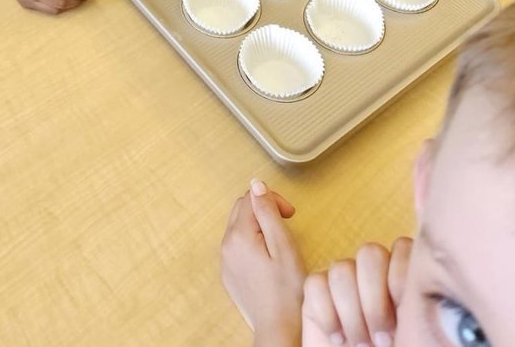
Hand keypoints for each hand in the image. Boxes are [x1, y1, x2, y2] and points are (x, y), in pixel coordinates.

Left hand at [221, 179, 304, 345]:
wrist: (278, 329)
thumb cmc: (287, 289)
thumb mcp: (284, 245)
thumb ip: (268, 212)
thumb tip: (256, 185)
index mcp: (238, 235)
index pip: (251, 197)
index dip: (272, 200)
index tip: (290, 215)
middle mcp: (226, 245)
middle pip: (241, 209)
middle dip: (263, 209)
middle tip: (286, 224)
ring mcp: (225, 261)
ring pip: (238, 227)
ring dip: (257, 225)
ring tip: (278, 242)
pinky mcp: (228, 274)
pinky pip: (236, 246)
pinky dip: (250, 242)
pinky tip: (267, 258)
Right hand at [302, 237, 412, 346]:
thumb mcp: (410, 336)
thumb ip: (414, 312)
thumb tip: (426, 294)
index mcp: (400, 277)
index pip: (402, 249)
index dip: (401, 275)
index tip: (404, 313)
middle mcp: (373, 273)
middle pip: (369, 254)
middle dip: (374, 299)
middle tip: (382, 340)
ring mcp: (343, 280)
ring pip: (341, 269)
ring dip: (351, 312)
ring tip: (360, 345)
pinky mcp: (316, 293)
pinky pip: (316, 284)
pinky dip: (326, 313)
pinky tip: (336, 338)